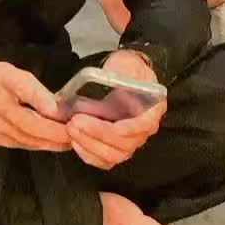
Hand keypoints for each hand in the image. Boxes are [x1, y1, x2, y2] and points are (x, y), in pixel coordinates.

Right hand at [0, 56, 70, 151]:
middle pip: (33, 136)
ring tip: (68, 140)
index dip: (56, 128)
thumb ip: (35, 91)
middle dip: (57, 138)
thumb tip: (57, 110)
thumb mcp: (12, 73)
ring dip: (48, 143)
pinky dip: (35, 143)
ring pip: (27, 143)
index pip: (36, 122)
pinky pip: (19, 144)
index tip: (75, 125)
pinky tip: (47, 140)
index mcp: (3, 103)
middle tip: (78, 136)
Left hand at [67, 49, 166, 169]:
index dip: (130, 129)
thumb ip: (124, 73)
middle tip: (76, 121)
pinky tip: (75, 141)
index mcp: (153, 109)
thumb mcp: (127, 64)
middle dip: (99, 134)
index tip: (115, 127)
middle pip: (126, 144)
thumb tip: (115, 81)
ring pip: (114, 155)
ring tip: (72, 128)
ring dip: (90, 144)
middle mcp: (143, 130)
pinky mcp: (115, 148)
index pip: (145, 125)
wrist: (122, 76)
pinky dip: (88, 154)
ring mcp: (129, 141)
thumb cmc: (125, 70)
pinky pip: (104, 160)